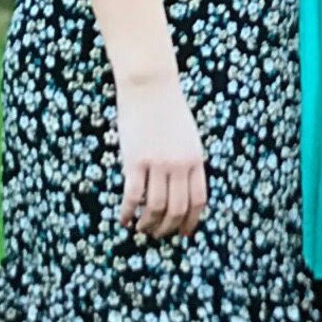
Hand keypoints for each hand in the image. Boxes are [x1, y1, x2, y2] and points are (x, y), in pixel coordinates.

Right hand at [116, 78, 207, 237]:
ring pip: (155, 208)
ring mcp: (158, 163)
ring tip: (141, 229)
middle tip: (157, 234)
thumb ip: (188, 162)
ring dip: (148, 224)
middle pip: (177, 209)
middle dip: (167, 228)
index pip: (198, 201)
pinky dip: (127, 212)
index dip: (191, 221)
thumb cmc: (168, 110)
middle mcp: (180, 165)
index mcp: (196, 159)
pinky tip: (123, 219)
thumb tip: (182, 190)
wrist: (150, 87)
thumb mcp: (189, 137)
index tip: (183, 233)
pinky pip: (132, 196)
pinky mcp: (135, 161)